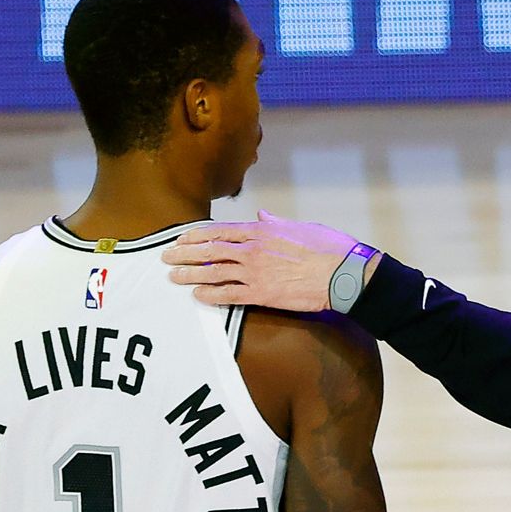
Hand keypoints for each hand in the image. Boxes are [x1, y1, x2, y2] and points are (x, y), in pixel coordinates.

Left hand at [162, 210, 357, 309]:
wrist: (344, 274)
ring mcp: (256, 272)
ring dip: (190, 275)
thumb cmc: (329, 249)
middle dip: (184, 254)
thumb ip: (278, 222)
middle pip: (210, 251)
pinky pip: (228, 295)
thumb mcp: (303, 227)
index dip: (196, 235)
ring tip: (173, 278)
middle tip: (166, 258)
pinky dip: (211, 296)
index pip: (220, 230)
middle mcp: (254, 249)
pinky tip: (198, 296)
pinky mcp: (262, 294)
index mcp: (263, 230)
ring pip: (213, 273)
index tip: (181, 238)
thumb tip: (263, 215)